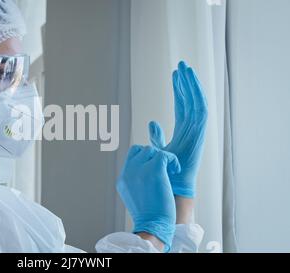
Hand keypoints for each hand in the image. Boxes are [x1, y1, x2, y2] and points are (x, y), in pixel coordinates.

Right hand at [117, 145, 180, 251]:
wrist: (153, 225)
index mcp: (123, 178)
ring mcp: (139, 170)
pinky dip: (173, 160)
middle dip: (153, 157)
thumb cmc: (149, 215)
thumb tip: (145, 172)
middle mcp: (128, 172)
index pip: (131, 156)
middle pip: (140, 150)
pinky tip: (176, 170)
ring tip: (170, 171)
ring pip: (151, 150)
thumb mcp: (134, 197)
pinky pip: (164, 154)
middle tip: (163, 170)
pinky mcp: (153, 170)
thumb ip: (135, 182)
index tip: (154, 169)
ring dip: (163, 158)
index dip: (144, 158)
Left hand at [149, 61, 207, 197]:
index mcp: (184, 130)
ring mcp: (198, 131)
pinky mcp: (201, 134)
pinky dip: (197, 95)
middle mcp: (193, 128)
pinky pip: (201, 110)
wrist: (172, 185)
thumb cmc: (166, 171)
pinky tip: (192, 83)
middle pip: (190, 100)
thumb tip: (151, 121)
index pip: (183, 105)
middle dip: (186, 82)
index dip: (180, 89)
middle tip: (181, 65)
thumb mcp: (158, 149)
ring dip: (192, 85)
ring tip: (185, 68)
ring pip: (197, 102)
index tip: (175, 74)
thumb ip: (156, 136)